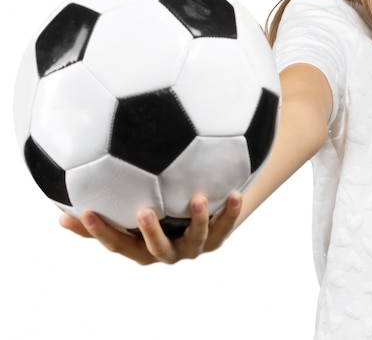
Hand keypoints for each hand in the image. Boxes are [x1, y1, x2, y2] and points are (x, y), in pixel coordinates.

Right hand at [59, 192, 241, 264]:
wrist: (201, 222)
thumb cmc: (158, 218)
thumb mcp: (129, 220)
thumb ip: (104, 217)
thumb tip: (61, 213)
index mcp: (141, 249)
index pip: (116, 244)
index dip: (98, 231)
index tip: (86, 211)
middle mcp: (167, 253)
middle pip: (155, 249)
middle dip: (150, 231)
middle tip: (143, 210)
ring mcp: (193, 248)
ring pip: (196, 238)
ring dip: (196, 218)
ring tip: (197, 197)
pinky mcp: (217, 238)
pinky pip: (225, 225)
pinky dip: (231, 211)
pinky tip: (236, 194)